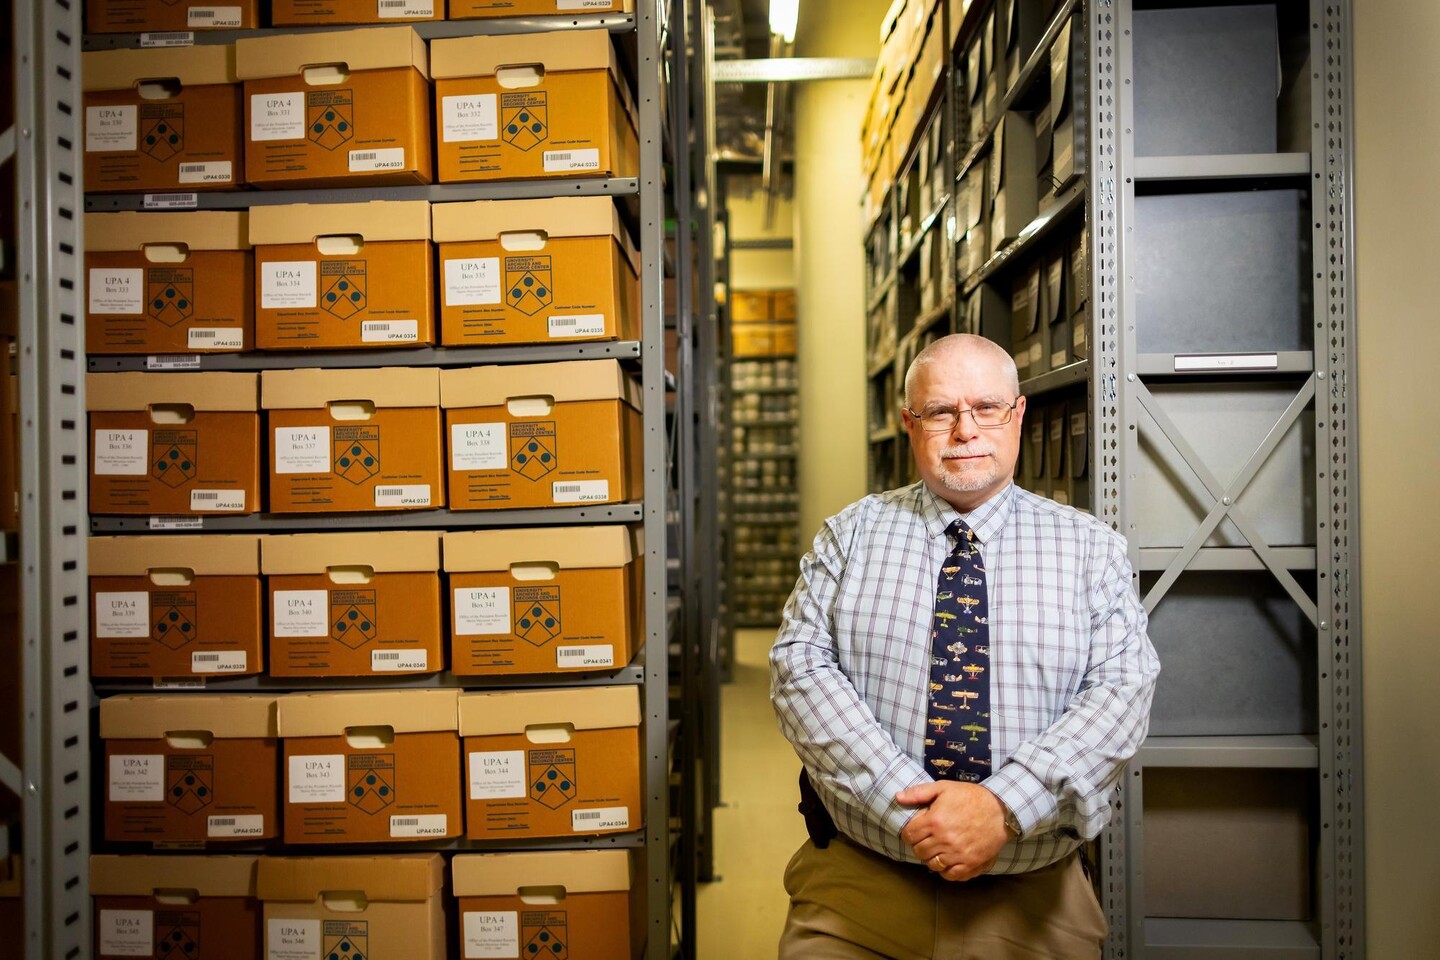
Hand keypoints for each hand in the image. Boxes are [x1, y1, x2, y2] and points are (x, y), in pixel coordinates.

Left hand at [896, 781, 1012, 881]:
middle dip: (920, 845)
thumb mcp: (943, 788)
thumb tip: (898, 797)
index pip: (909, 836)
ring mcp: (957, 854)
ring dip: (931, 857)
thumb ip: (918, 793)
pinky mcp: (970, 864)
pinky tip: (948, 859)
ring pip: (932, 864)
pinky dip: (946, 870)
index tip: (916, 831)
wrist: (1000, 810)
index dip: (910, 833)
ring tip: (938, 849)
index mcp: (934, 821)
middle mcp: (944, 840)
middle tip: (927, 839)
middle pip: (919, 851)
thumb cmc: (971, 797)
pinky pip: (950, 875)